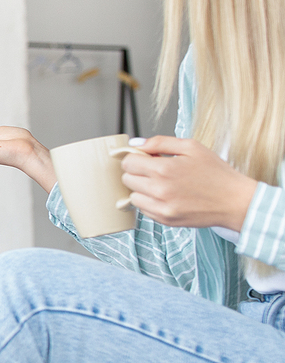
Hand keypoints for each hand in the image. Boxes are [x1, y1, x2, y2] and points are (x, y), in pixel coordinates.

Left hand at [119, 136, 256, 229]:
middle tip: (156, 170)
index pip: (128, 162)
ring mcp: (161, 208)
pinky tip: (168, 196)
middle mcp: (159, 190)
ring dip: (142, 189)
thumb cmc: (216, 173)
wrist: (234, 201)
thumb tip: (136, 143)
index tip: (145, 158)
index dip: (135, 157)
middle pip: (127, 179)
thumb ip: (160, 142)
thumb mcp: (192, 147)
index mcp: (164, 169)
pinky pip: (144, 210)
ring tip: (163, 184)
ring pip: (133, 196)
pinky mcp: (165, 220)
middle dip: (138, 172)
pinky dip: (150, 202)